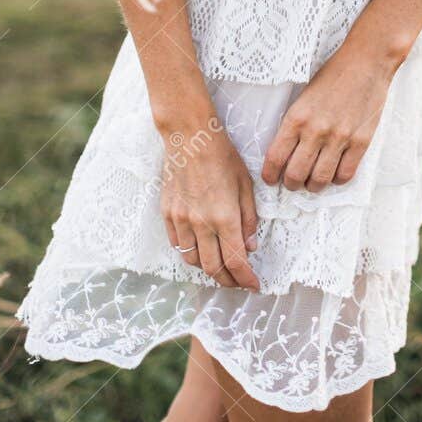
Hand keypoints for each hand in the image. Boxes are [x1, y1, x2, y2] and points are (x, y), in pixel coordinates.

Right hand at [160, 121, 260, 290]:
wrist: (190, 137)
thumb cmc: (223, 156)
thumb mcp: (246, 185)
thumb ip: (249, 219)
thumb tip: (250, 247)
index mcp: (225, 217)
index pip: (235, 261)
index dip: (246, 279)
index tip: (254, 284)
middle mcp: (201, 223)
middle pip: (213, 268)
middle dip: (228, 281)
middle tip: (238, 281)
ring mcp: (181, 220)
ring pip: (193, 260)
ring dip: (208, 269)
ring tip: (220, 267)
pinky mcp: (167, 214)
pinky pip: (177, 245)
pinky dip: (190, 253)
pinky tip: (200, 249)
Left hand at [261, 46, 392, 192]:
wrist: (365, 62)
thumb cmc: (333, 75)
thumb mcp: (303, 96)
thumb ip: (295, 123)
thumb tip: (286, 149)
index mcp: (297, 117)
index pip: (276, 157)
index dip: (270, 174)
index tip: (271, 178)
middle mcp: (316, 131)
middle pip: (296, 174)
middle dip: (291, 184)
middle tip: (292, 183)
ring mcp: (339, 138)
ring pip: (320, 179)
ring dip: (313, 186)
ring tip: (312, 183)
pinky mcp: (360, 142)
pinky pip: (345, 174)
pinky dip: (337, 180)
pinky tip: (334, 173)